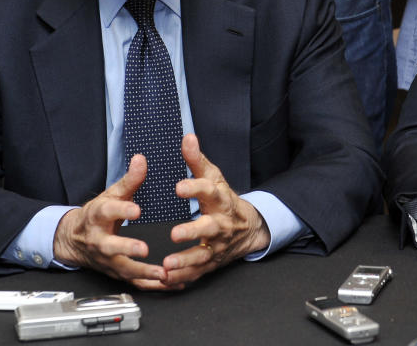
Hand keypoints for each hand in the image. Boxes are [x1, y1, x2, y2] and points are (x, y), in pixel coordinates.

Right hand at [53, 154, 166, 286]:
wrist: (74, 239)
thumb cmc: (97, 215)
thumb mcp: (111, 194)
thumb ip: (129, 180)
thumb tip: (141, 159)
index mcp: (98, 216)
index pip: (107, 211)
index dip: (121, 210)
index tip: (136, 210)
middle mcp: (100, 240)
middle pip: (111, 246)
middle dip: (127, 248)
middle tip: (144, 249)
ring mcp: (107, 259)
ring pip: (123, 269)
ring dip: (144, 272)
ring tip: (164, 273)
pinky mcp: (116, 272)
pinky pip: (134, 281)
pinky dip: (153, 284)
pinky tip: (171, 282)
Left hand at [143, 133, 270, 290]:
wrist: (248, 228)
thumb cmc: (224, 200)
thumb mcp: (214, 177)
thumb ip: (197, 160)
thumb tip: (187, 137)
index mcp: (220, 199)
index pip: (209, 191)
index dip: (195, 188)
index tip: (178, 187)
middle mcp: (220, 223)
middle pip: (209, 227)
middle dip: (192, 231)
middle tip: (174, 233)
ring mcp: (217, 244)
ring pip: (203, 254)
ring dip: (186, 260)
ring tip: (168, 265)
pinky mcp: (212, 260)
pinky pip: (198, 270)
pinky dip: (184, 276)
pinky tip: (168, 278)